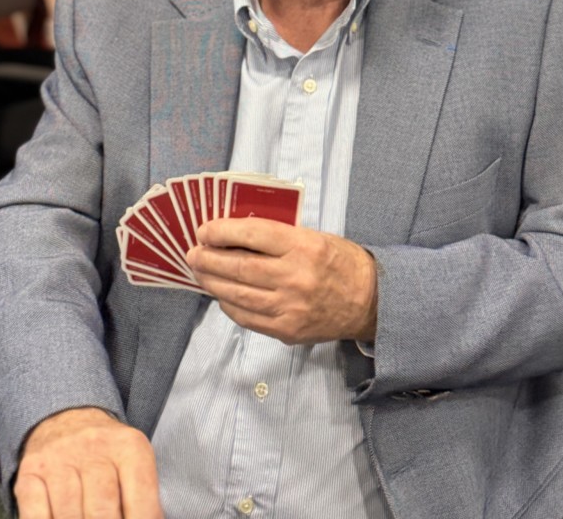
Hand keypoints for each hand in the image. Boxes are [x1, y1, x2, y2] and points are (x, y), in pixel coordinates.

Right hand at [15, 407, 162, 518]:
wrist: (68, 417)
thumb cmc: (107, 453)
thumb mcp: (133, 464)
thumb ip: (141, 499)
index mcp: (130, 447)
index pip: (141, 501)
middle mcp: (94, 446)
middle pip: (102, 513)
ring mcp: (60, 457)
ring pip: (69, 516)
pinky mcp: (31, 470)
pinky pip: (36, 514)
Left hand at [186, 219, 376, 344]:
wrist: (370, 301)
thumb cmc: (340, 262)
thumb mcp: (314, 237)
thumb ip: (278, 238)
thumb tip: (234, 237)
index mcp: (304, 246)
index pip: (253, 235)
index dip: (223, 232)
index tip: (204, 231)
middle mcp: (295, 277)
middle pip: (239, 267)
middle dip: (209, 259)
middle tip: (192, 253)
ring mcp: (289, 308)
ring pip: (238, 295)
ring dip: (212, 283)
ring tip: (200, 273)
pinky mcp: (287, 331)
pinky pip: (247, 317)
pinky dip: (229, 305)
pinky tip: (222, 295)